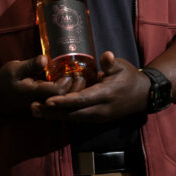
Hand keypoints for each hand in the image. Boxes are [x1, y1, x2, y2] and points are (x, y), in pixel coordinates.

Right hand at [0, 55, 75, 116]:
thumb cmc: (5, 81)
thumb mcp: (14, 69)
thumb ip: (30, 65)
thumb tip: (44, 59)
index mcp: (34, 92)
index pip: (57, 91)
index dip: (67, 81)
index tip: (71, 69)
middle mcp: (42, 101)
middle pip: (65, 99)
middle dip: (76, 88)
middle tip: (82, 75)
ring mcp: (44, 106)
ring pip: (64, 103)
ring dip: (74, 92)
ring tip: (80, 79)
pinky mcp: (45, 106)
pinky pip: (60, 102)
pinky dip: (69, 95)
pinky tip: (74, 86)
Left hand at [28, 52, 149, 122]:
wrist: (143, 95)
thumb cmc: (130, 77)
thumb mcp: (122, 67)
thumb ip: (111, 63)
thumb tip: (106, 56)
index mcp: (106, 95)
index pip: (82, 99)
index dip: (64, 101)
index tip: (48, 100)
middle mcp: (101, 109)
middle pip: (73, 113)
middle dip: (52, 111)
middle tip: (33, 107)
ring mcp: (99, 117)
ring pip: (73, 118)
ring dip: (54, 116)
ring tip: (34, 111)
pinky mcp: (97, 119)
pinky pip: (77, 119)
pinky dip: (62, 116)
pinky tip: (48, 113)